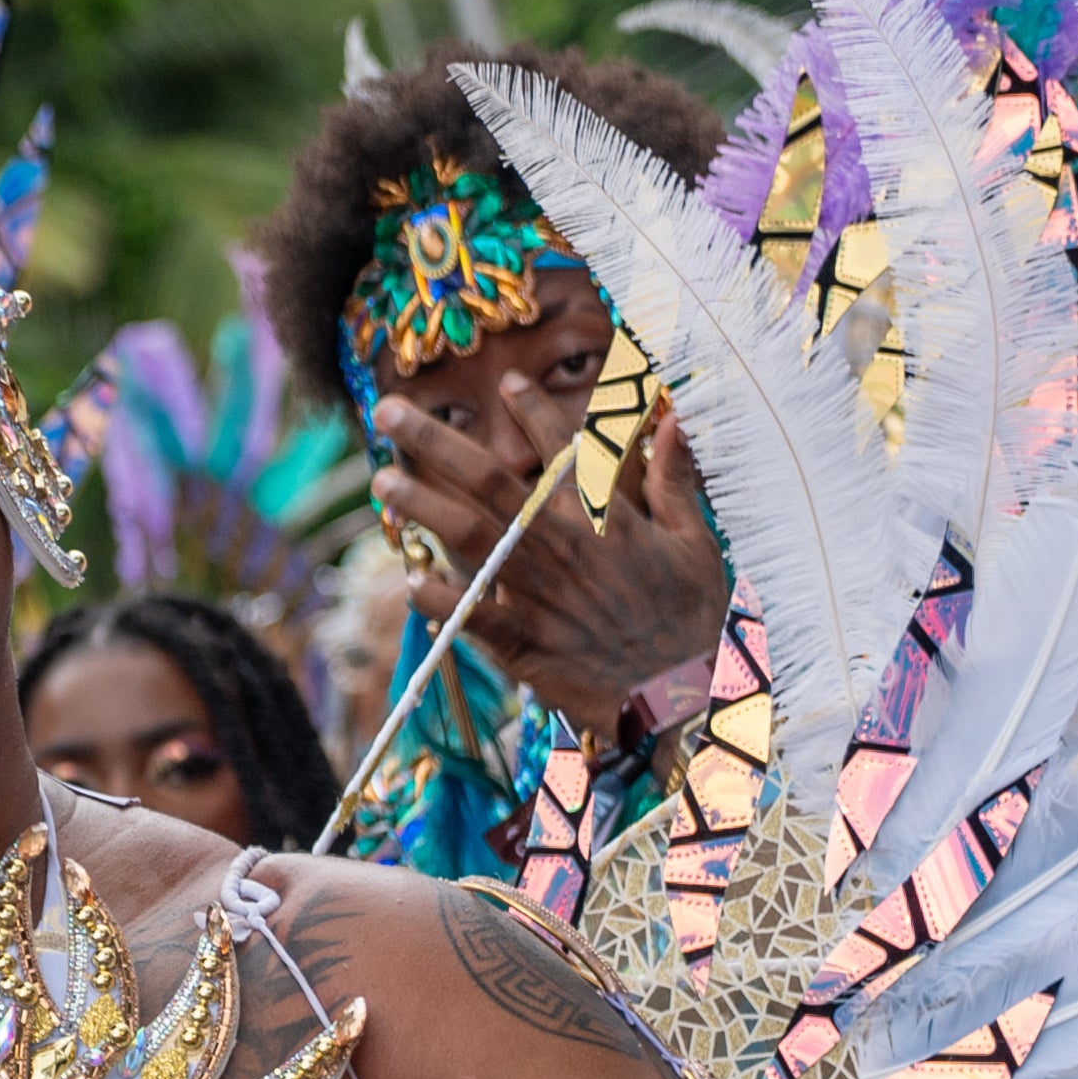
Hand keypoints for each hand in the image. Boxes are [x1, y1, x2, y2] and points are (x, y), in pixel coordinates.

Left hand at [373, 396, 728, 741]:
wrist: (683, 697)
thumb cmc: (691, 619)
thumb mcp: (694, 543)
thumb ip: (674, 480)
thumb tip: (672, 420)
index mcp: (607, 518)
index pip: (563, 451)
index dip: (534, 412)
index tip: (505, 381)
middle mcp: (565, 546)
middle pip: (490, 483)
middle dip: (438, 443)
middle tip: (390, 411)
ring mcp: (540, 594)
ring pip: (471, 538)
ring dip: (423, 506)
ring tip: (383, 480)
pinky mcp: (525, 644)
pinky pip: (471, 614)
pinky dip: (441, 596)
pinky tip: (410, 579)